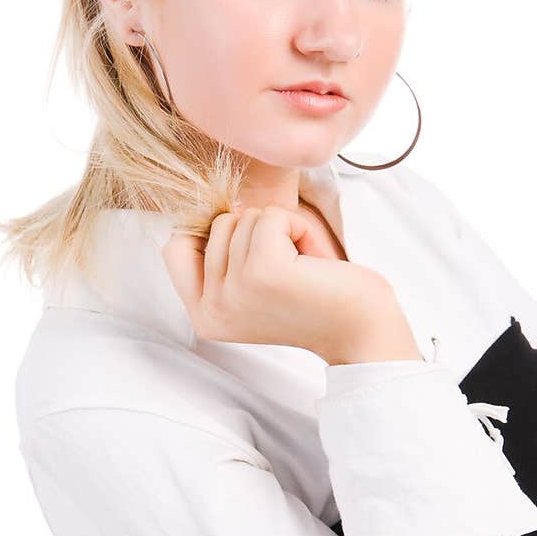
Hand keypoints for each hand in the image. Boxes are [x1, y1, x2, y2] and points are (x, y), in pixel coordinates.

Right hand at [162, 203, 396, 362]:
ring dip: (281, 230)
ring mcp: (234, 292)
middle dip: (258, 232)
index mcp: (203, 316)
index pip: (174, 248)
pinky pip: (270, 216)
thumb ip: (221, 255)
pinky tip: (312, 259)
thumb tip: (209, 206)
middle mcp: (211, 310)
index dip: (212, 235)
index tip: (253, 253)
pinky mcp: (263, 271)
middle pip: (216, 225)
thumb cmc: (313, 299)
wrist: (362, 329)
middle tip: (289, 267)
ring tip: (302, 266)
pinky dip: (297, 226)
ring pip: (244, 218)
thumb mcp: (251, 282)